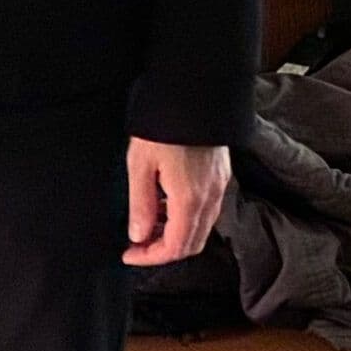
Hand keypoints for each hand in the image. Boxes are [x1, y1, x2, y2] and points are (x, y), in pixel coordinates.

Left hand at [123, 137, 228, 265]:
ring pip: (201, 228)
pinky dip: (186, 217)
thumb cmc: (163, 125)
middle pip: (192, 244)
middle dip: (164, 250)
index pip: (175, 248)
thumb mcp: (140, 165)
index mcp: (190, 199)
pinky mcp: (221, 175)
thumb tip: (138, 235)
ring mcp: (220, 186)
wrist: (194, 93)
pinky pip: (207, 210)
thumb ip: (141, 204)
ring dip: (175, 234)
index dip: (150, 257)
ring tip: (148, 222)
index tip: (129, 253)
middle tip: (138, 243)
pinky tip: (166, 203)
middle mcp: (211, 198)